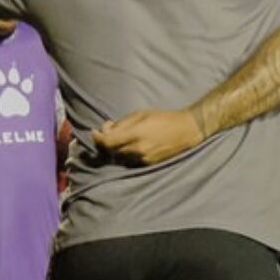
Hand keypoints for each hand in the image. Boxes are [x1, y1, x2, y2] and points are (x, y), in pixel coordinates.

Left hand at [92, 108, 206, 165]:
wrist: (186, 131)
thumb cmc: (163, 118)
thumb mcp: (140, 114)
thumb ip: (121, 123)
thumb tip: (105, 129)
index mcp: (134, 135)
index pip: (107, 142)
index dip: (97, 138)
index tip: (93, 132)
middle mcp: (137, 150)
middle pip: (110, 152)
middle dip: (104, 144)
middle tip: (104, 134)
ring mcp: (143, 160)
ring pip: (119, 158)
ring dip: (114, 150)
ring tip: (118, 140)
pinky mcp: (148, 165)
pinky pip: (129, 162)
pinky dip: (124, 155)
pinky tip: (129, 146)